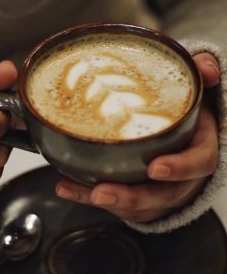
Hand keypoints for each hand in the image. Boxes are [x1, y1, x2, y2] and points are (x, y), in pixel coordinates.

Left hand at [55, 52, 219, 222]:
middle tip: (102, 192)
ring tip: (77, 191)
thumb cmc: (184, 113)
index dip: (179, 168)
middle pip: (161, 195)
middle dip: (131, 197)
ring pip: (137, 205)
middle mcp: (181, 176)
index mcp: (198, 148)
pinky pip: (117, 203)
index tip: (155, 167)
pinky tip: (67, 187)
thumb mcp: (195, 89)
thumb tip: (206, 69)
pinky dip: (88, 196)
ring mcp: (160, 189)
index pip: (198, 163)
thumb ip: (201, 72)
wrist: (180, 134)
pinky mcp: (140, 197)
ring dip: (107, 201)